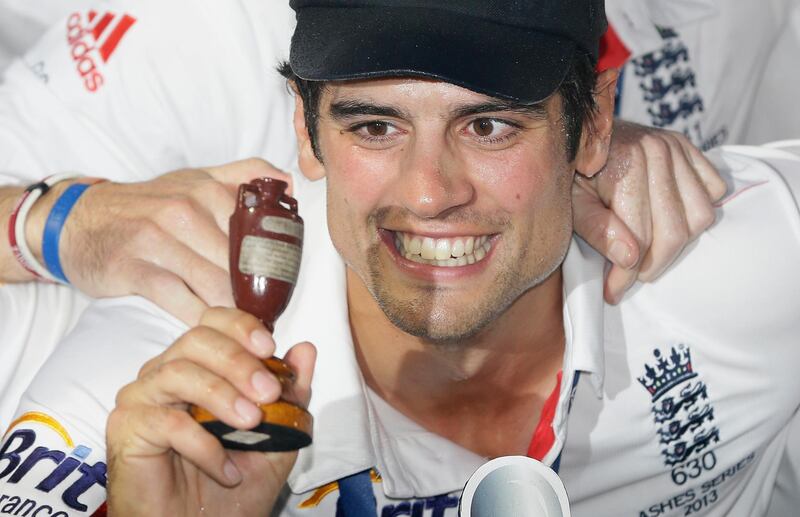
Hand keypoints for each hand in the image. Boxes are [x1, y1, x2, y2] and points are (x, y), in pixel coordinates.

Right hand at [58, 159, 291, 324]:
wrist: (79, 219)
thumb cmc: (147, 204)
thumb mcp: (194, 179)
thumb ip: (243, 175)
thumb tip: (287, 180)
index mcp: (207, 191)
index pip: (258, 235)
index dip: (275, 267)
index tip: (283, 291)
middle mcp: (184, 212)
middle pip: (239, 264)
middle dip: (257, 295)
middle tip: (269, 318)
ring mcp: (157, 239)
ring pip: (214, 284)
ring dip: (233, 312)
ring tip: (246, 331)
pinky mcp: (133, 268)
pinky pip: (178, 300)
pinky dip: (198, 318)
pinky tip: (209, 329)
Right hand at [106, 307, 315, 515]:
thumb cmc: (234, 486)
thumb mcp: (278, 438)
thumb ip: (292, 394)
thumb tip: (306, 349)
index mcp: (202, 366)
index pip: (213, 322)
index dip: (241, 326)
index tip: (270, 347)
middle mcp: (167, 373)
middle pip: (196, 339)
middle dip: (238, 362)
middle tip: (268, 394)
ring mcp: (142, 398)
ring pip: (178, 372)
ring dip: (222, 396)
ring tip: (251, 424)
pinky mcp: (126, 428)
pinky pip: (165, 421)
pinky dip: (203, 444)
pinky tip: (225, 469)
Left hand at [572, 121, 726, 303]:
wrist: (581, 133)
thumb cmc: (573, 174)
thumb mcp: (572, 204)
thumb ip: (597, 231)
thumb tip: (630, 258)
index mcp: (625, 164)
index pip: (639, 236)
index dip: (627, 273)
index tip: (613, 292)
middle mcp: (657, 151)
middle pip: (675, 231)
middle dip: (653, 265)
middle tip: (631, 277)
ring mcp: (676, 147)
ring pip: (700, 216)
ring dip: (678, 243)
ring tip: (649, 252)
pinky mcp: (689, 147)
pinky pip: (713, 191)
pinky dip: (697, 212)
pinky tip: (669, 219)